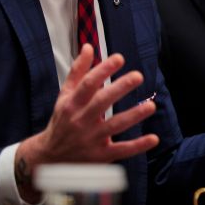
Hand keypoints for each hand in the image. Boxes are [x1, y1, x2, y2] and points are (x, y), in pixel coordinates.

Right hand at [14, 44, 159, 202]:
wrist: (50, 156)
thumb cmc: (62, 120)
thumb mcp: (64, 95)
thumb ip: (78, 71)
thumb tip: (89, 47)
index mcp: (72, 104)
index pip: (88, 84)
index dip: (103, 70)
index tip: (118, 58)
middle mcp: (81, 120)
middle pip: (102, 102)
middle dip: (120, 88)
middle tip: (137, 76)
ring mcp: (91, 139)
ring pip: (115, 125)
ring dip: (133, 115)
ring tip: (150, 105)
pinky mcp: (101, 155)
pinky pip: (122, 150)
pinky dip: (138, 146)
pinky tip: (153, 138)